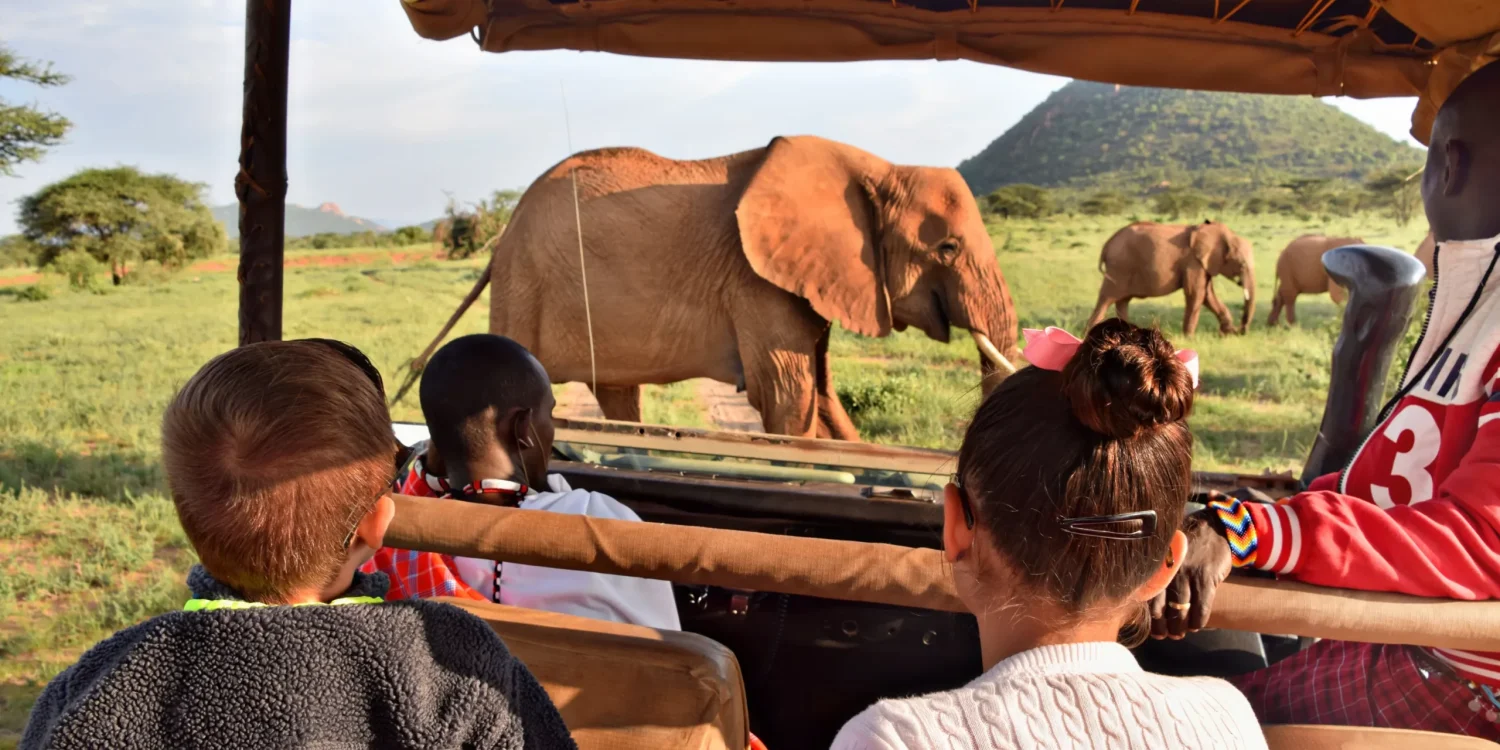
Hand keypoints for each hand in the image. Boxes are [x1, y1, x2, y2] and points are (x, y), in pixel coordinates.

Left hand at [1149, 507, 1232, 639]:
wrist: (1214, 528)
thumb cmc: (1187, 547)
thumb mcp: (1168, 556)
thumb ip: (1160, 575)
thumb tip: (1147, 603)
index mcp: (1156, 566)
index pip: (1147, 598)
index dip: (1150, 618)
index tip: (1153, 631)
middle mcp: (1168, 571)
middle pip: (1162, 607)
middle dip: (1163, 626)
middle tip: (1167, 636)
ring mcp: (1187, 574)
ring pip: (1181, 610)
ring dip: (1181, 627)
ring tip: (1180, 634)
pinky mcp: (1206, 577)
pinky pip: (1201, 606)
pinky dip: (1198, 620)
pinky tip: (1197, 626)